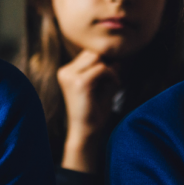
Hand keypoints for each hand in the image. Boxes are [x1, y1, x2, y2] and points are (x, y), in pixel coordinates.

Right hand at [57, 50, 120, 171]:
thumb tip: (118, 58)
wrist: (86, 132)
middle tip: (114, 78)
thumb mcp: (101, 86)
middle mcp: (65, 72)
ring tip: (114, 82)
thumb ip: (107, 71)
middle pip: (92, 53)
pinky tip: (115, 85)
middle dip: (106, 62)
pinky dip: (112, 75)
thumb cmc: (93, 111)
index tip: (113, 73)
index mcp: (66, 72)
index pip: (88, 53)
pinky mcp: (79, 83)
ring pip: (97, 57)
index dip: (103, 60)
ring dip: (109, 68)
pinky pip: (102, 68)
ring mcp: (70, 76)